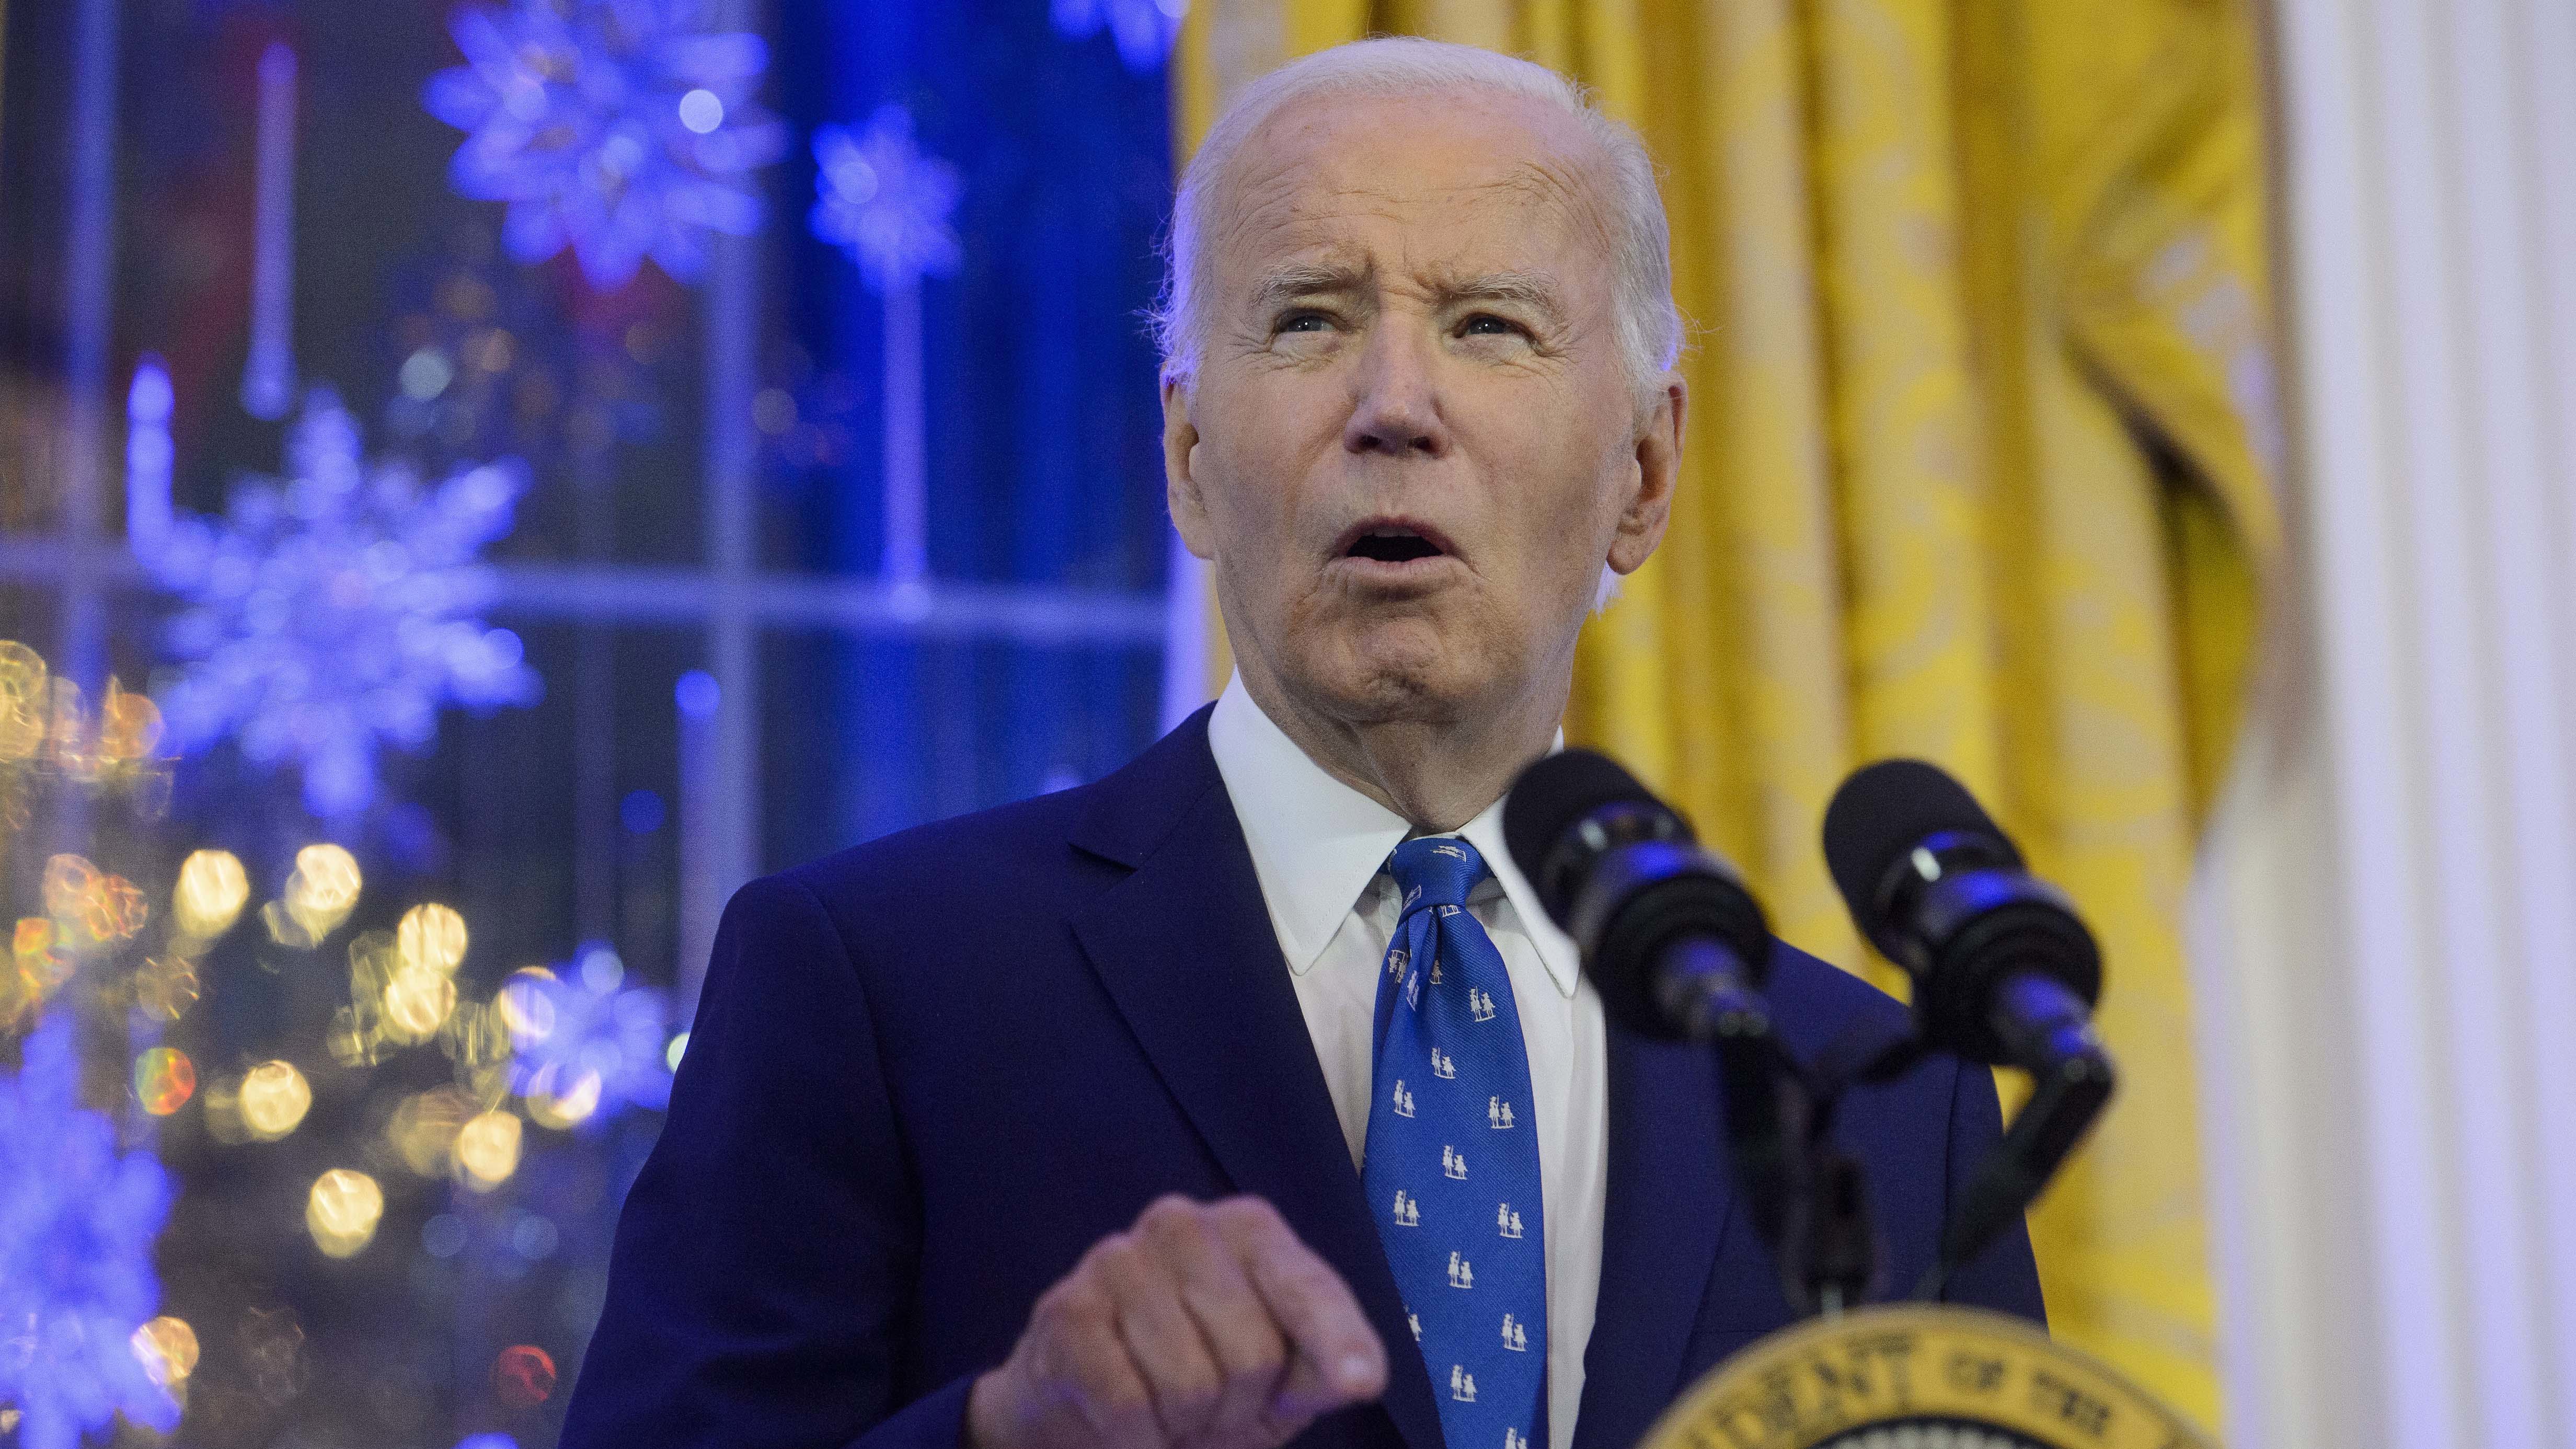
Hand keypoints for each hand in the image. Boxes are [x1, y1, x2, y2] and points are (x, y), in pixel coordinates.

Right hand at [965, 1195, 1388, 1448]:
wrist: (1088, 1408)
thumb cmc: (1205, 1381)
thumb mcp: (1280, 1380)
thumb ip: (1323, 1368)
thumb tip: (1360, 1377)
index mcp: (1250, 1230)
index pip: (1308, 1290)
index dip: (1338, 1340)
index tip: (1361, 1383)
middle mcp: (1182, 1224)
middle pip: (1253, 1354)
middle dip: (1238, 1406)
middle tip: (1214, 1405)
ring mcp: (1117, 1259)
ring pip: (1191, 1383)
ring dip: (1184, 1424)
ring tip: (1169, 1408)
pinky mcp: (1065, 1310)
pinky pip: (1127, 1403)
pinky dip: (1137, 1438)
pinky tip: (1127, 1419)